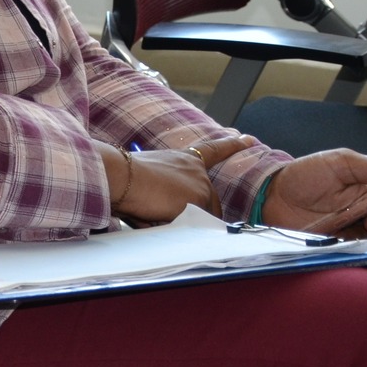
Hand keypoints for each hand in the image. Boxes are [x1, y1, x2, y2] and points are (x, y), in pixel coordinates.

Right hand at [107, 135, 255, 223]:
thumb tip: (182, 219)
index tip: (248, 138)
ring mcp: (201, 183)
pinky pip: (196, 226)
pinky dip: (179, 229)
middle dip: (189, 216)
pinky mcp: (201, 198)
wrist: (119, 175)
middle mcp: (196, 169)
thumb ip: (170, 197)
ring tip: (152, 212)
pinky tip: (159, 219)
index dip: (231, 145)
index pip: (212, 150)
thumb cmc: (125, 180)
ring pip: (200, 218)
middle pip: (206, 203)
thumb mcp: (152, 184)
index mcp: (183, 159)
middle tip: (157, 213)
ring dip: (180, 223)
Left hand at [260, 148, 366, 243]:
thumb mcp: (340, 162)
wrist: (271, 194)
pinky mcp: (332, 248)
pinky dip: (341, 248)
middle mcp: (366, 217)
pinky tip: (328, 240)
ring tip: (338, 229)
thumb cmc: (305, 175)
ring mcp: (349, 235)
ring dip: (358, 237)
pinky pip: (347, 255)